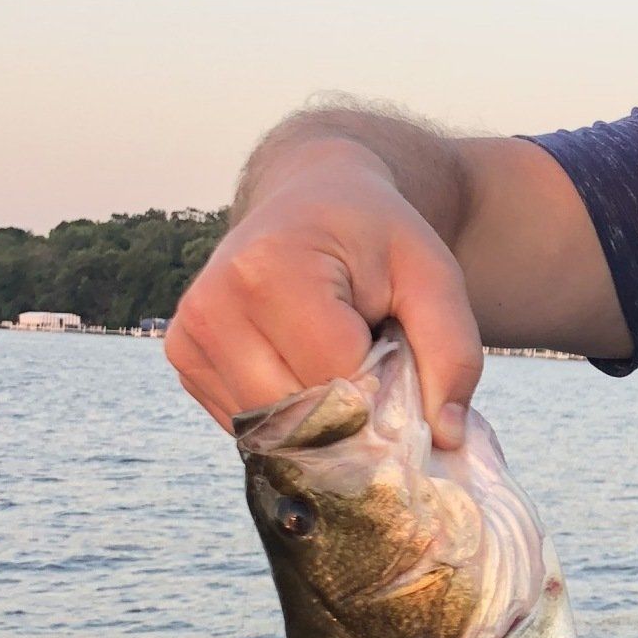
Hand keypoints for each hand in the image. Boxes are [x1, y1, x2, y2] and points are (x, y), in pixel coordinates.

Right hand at [166, 142, 482, 447]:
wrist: (311, 200)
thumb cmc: (375, 239)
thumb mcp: (433, 275)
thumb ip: (453, 352)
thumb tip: (446, 437)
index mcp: (268, 270)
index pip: (337, 379)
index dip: (384, 387)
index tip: (399, 355)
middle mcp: (213, 305)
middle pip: (298, 415)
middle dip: (352, 414)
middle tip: (375, 365)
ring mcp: (189, 335)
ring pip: (272, 432)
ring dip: (320, 422)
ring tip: (338, 361)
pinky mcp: (184, 359)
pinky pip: (249, 426)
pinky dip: (289, 419)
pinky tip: (304, 369)